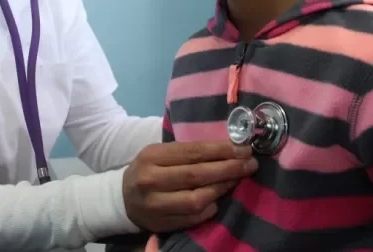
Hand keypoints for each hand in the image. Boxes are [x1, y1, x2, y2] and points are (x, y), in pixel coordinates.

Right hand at [122, 141, 257, 232]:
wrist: (123, 198)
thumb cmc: (149, 169)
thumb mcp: (160, 153)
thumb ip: (188, 152)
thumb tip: (229, 149)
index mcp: (152, 156)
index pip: (192, 152)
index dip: (221, 151)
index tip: (244, 150)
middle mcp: (151, 180)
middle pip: (197, 175)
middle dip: (228, 169)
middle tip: (250, 165)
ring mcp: (155, 204)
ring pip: (196, 199)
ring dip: (221, 189)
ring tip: (236, 181)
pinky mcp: (161, 224)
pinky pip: (193, 217)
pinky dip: (210, 208)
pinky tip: (218, 199)